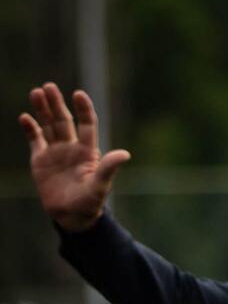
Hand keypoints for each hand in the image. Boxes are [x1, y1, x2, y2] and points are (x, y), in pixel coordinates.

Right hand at [19, 83, 129, 231]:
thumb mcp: (100, 185)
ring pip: (48, 126)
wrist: (72, 216)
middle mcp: (71, 147)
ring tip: (37, 92)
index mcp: (87, 151)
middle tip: (49, 86)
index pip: (86, 125)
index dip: (83, 110)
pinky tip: (25, 117)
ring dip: (43, 110)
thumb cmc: (90, 202)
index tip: (78, 94)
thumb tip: (125, 154)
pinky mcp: (40, 159)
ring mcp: (55, 152)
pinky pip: (35, 139)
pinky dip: (30, 128)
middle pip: (64, 120)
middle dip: (57, 104)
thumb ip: (108, 168)